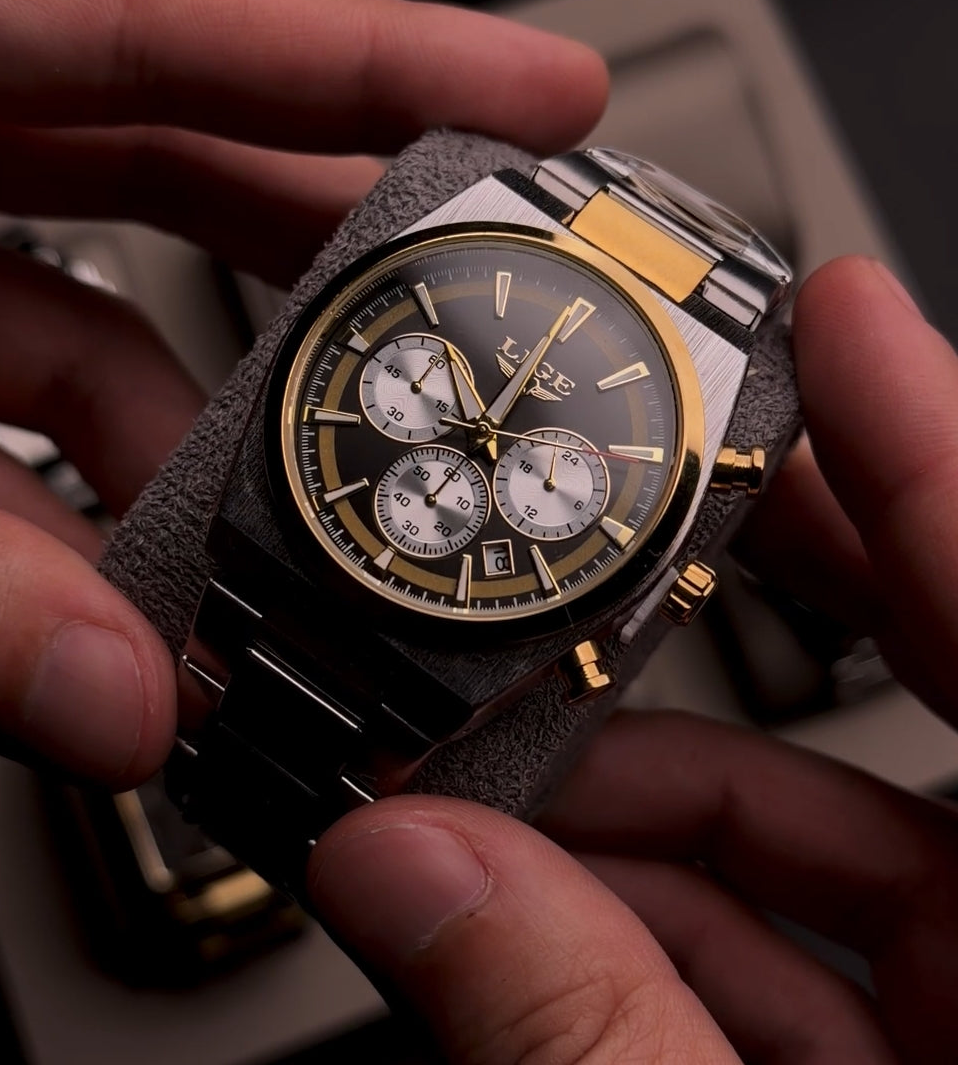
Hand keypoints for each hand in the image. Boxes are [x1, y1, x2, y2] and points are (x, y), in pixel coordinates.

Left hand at [0, 0, 607, 782]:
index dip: (364, 52)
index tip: (546, 99)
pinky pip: (12, 360)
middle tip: (471, 330)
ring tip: (301, 527)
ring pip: (101, 280)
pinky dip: (80, 467)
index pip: (150, 10)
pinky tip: (126, 577)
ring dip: (203, 424)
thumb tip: (119, 707)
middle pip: (166, 138)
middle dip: (326, 260)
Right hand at [309, 258, 957, 1062]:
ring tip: (484, 785)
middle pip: (917, 677)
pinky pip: (785, 930)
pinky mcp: (921, 1060)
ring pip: (809, 824)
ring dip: (637, 784)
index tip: (837, 314)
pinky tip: (534, 897)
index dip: (926, 444)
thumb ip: (575, 1023)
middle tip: (621, 491)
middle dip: (749, 577)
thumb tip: (399, 870)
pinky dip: (655, 898)